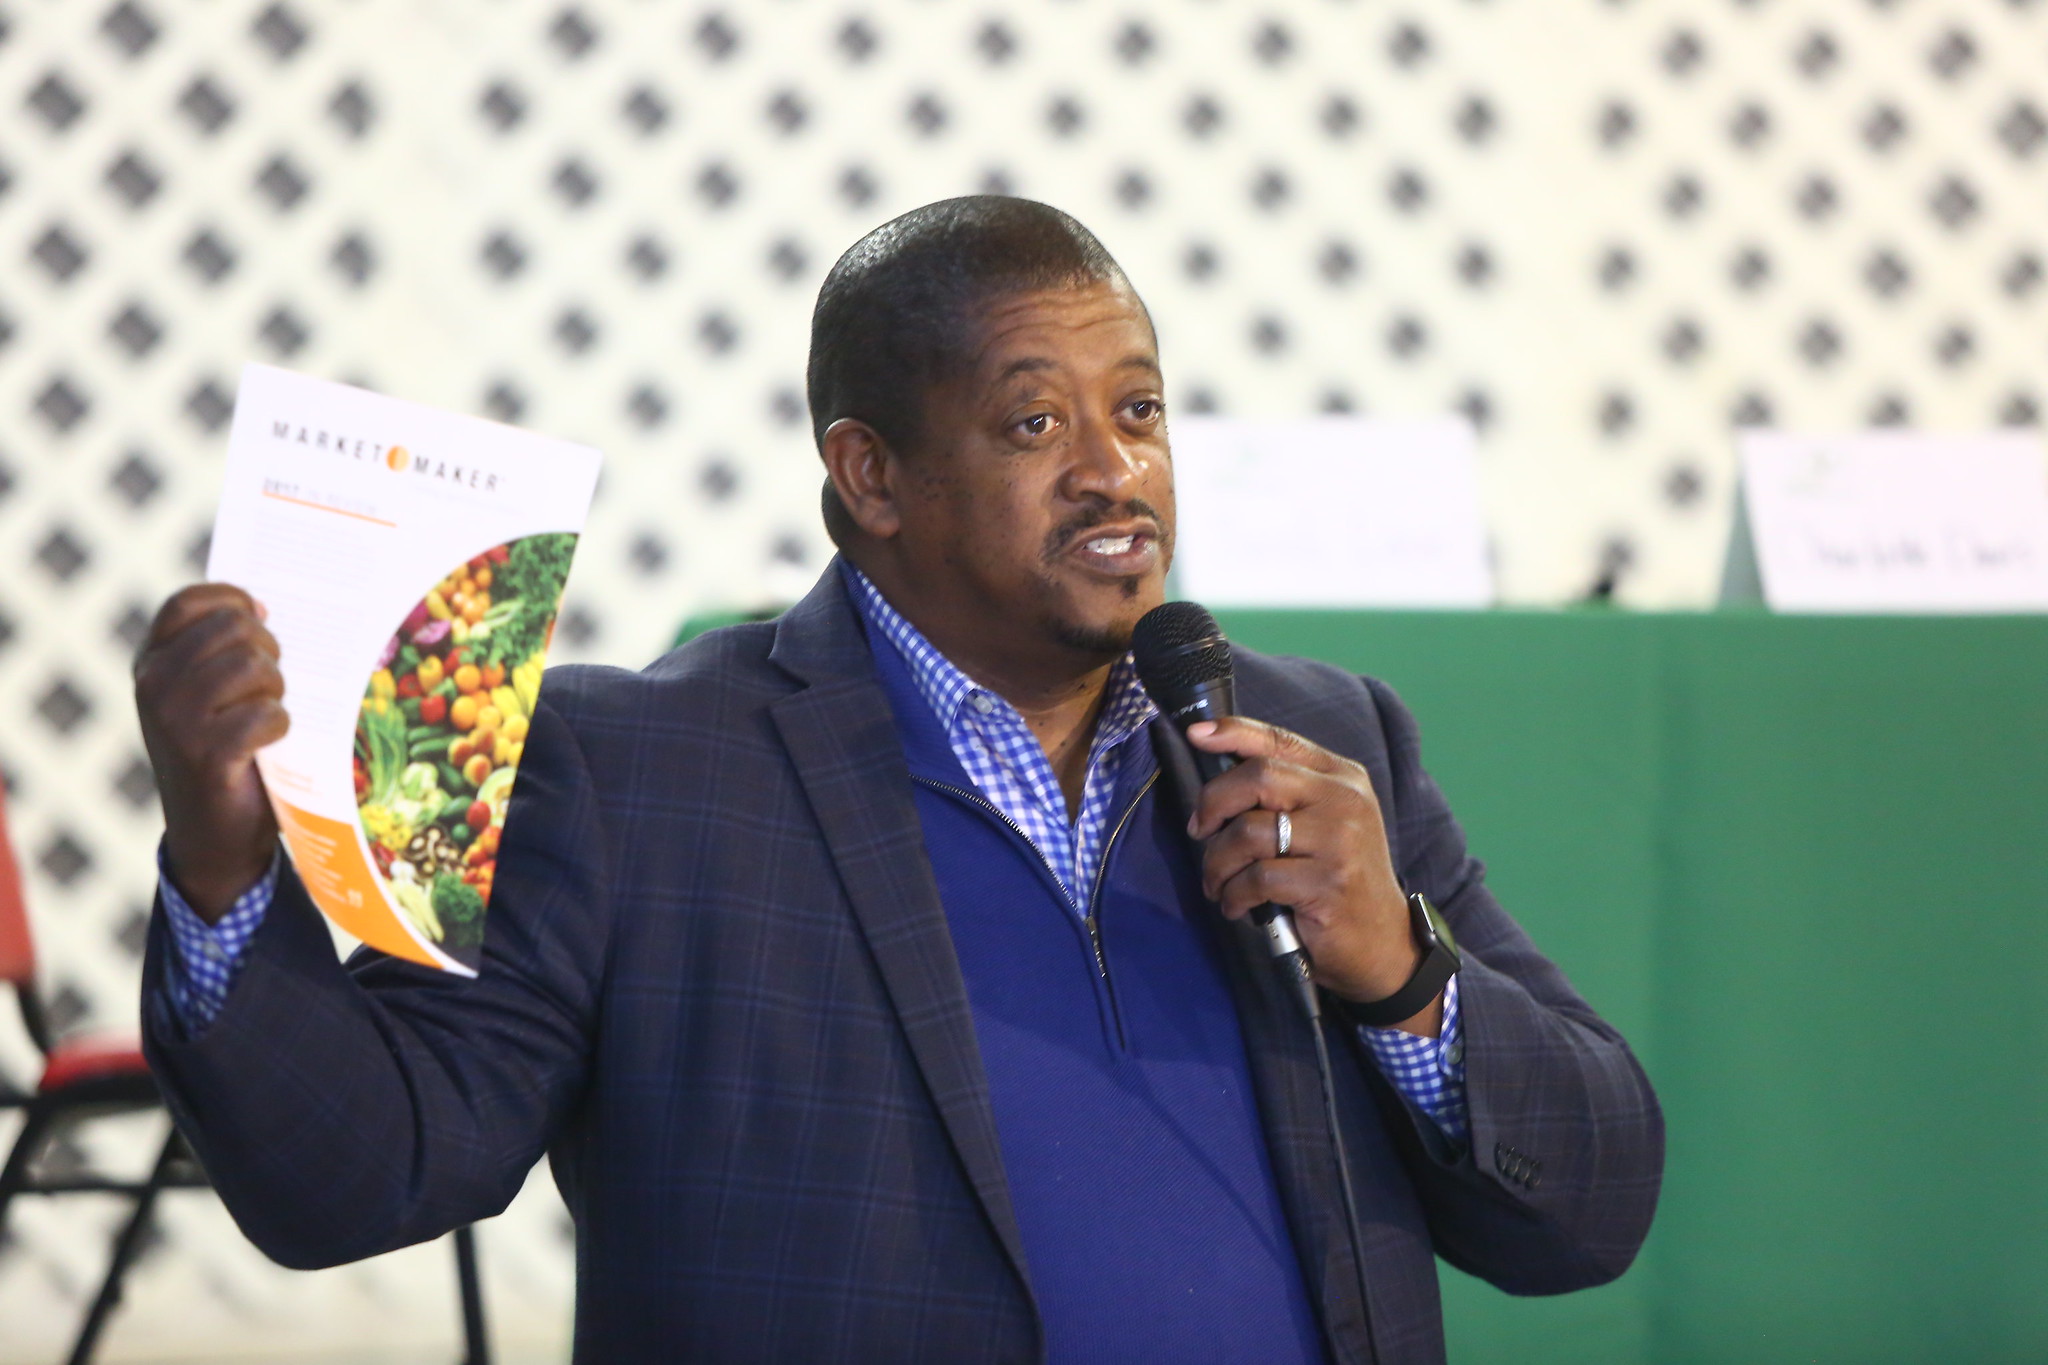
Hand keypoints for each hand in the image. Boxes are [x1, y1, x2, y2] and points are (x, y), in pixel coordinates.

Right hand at [134, 584, 288, 923]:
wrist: (213, 836)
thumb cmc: (224, 752)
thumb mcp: (209, 694)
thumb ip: (220, 650)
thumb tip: (261, 607)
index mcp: (150, 663)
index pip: (189, 602)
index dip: (232, 600)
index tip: (261, 617)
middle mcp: (153, 685)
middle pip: (235, 628)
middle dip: (268, 651)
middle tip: (269, 686)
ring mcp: (174, 720)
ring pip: (254, 666)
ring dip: (277, 690)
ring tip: (267, 715)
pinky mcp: (206, 755)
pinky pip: (268, 715)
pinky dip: (281, 728)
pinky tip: (269, 745)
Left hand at [1185, 717, 1441, 1035]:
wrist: (1382, 942)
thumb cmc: (1336, 879)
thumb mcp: (1321, 824)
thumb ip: (1283, 792)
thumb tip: (1216, 771)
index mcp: (1342, 776)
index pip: (1279, 740)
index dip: (1232, 733)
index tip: (1195, 736)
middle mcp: (1345, 799)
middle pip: (1258, 776)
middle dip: (1213, 803)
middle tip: (1199, 831)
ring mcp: (1340, 840)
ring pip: (1250, 831)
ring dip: (1218, 861)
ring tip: (1217, 883)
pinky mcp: (1329, 882)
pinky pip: (1257, 878)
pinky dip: (1234, 894)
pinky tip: (1236, 906)